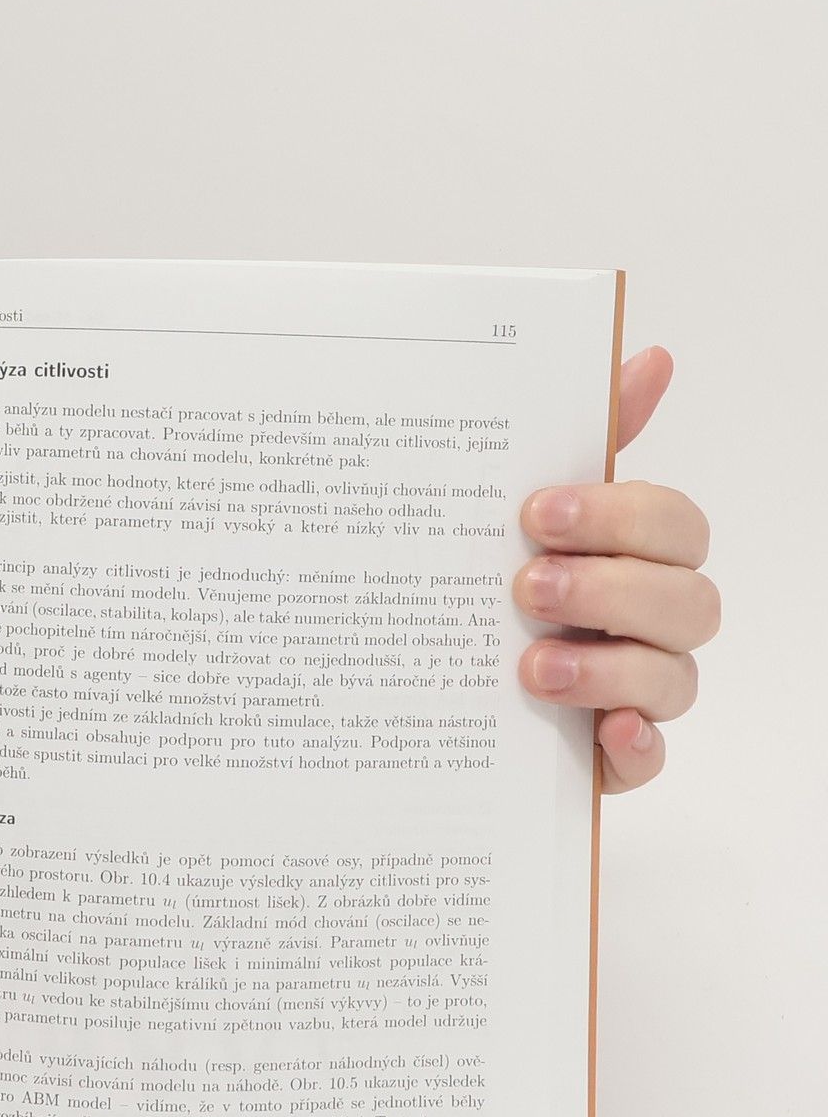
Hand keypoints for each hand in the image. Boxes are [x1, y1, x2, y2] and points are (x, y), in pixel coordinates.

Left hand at [512, 347, 716, 790]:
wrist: (428, 688)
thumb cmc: (495, 590)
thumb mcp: (520, 519)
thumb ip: (585, 444)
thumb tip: (649, 356)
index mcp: (639, 557)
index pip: (673, 524)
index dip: (616, 516)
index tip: (535, 514)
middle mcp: (653, 623)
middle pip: (688, 601)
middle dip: (610, 590)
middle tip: (526, 588)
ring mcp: (641, 693)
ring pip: (675, 680)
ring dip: (610, 668)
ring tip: (532, 666)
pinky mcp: (614, 758)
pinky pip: (649, 761)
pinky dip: (634, 748)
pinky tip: (602, 735)